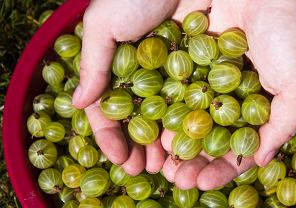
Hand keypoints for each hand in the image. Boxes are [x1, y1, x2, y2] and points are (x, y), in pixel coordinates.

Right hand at [72, 0, 210, 174]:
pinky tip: (194, 141)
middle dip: (139, 147)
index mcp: (116, 66)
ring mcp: (172, 72)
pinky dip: (192, 121)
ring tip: (168, 165)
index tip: (120, 159)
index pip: (108, 109)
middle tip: (144, 170)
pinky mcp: (200, 66)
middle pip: (139, 118)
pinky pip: (194, 99)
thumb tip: (76, 104)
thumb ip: (93, 63)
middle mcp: (143, 73)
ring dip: (165, 142)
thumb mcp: (103, 24)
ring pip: (166, 115)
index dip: (111, 136)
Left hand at [160, 0, 295, 189]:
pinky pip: (174, 89)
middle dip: (191, 161)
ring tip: (159, 162)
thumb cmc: (292, 37)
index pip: (234, 148)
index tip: (202, 183)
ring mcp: (207, 80)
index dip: (220, 169)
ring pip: (186, 118)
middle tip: (175, 179)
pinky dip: (163, 108)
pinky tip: (152, 126)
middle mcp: (227, 99)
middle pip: (205, 138)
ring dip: (173, 141)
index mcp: (253, 110)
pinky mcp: (190, 60)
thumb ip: (283, 125)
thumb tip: (261, 160)